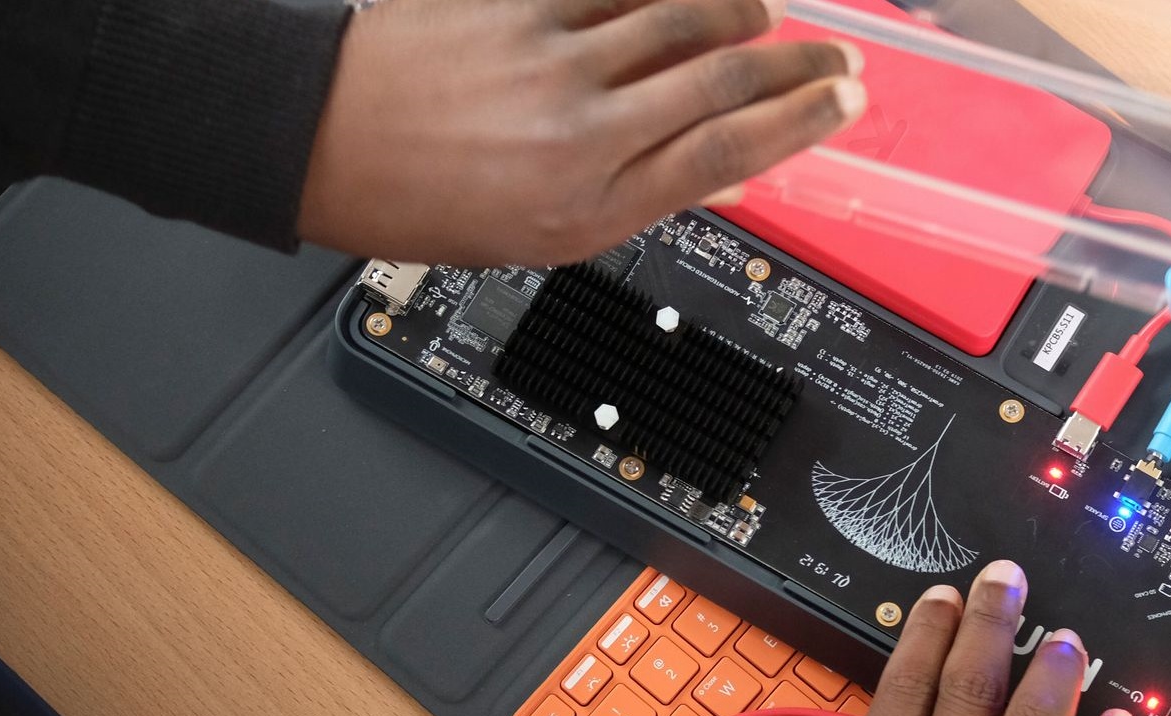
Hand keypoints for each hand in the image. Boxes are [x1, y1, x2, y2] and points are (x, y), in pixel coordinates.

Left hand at [298, 0, 864, 265]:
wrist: (329, 145)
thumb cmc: (427, 202)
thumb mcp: (543, 238)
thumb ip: (640, 201)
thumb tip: (726, 179)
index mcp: (593, 207)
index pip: (731, 154)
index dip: (801, 122)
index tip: (842, 103)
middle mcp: (584, 134)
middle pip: (725, 81)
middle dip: (798, 64)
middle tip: (838, 55)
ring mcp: (554, 62)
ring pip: (683, 16)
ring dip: (742, 12)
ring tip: (767, 19)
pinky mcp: (519, 6)